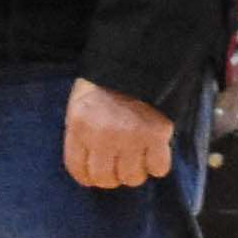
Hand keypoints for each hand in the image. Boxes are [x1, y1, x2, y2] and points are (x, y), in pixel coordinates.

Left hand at [58, 79, 175, 189]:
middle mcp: (103, 136)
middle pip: (105, 178)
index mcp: (80, 127)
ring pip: (132, 177)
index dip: (88, 177)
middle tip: (120, 168)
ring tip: (139, 161)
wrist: (140, 58)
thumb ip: (81, 131)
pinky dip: (158, 166)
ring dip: (136, 173)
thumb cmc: (107, 81)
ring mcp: (131, 137)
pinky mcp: (157, 134)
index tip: (96, 176)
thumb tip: (88, 159)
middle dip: (113, 177)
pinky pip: (158, 167)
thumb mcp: (81, 103)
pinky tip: (156, 155)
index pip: (78, 169)